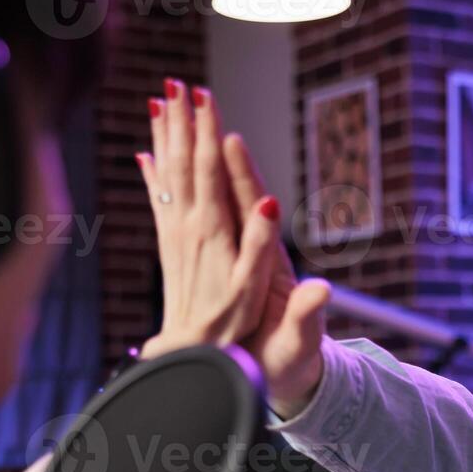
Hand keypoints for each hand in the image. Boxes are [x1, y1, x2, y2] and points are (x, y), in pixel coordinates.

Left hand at [135, 80, 280, 355]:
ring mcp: (175, 236)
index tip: (204, 96)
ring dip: (163, 137)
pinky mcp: (170, 248)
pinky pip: (158, 200)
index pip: (208, 170)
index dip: (207, 132)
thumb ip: (263, 244)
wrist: (193, 354)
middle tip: (177, 84)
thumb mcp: (256, 288)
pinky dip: (152, 174)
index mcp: (213, 231)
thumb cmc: (233, 325)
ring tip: (159, 104)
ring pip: (166, 174)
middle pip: (182, 162)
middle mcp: (189, 227)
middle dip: (181, 122)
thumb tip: (271, 202)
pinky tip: (144, 156)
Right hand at [136, 83, 329, 416]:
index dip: (241, 176)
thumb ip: (308, 316)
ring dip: (186, 152)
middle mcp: (251, 248)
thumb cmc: (293, 363)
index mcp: (269, 264)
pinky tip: (150, 162)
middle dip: (208, 142)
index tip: (228, 139)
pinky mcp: (218, 259)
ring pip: (206, 192)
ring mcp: (233, 251)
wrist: (285, 375)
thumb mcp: (299, 341)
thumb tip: (322, 291)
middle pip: (227, 186)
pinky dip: (170, 186)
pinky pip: (191, 212)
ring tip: (166, 111)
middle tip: (192, 96)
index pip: (254, 209)